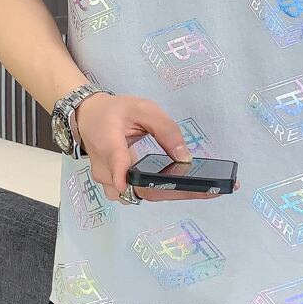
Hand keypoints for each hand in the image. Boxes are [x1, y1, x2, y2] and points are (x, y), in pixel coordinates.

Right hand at [73, 92, 240, 202]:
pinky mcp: (119, 187)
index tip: (133, 184)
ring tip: (208, 189)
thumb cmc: (116, 111)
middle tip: (212, 189)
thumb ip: (165, 129)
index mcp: (108, 143)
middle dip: (177, 192)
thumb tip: (184, 157)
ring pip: (143, 195)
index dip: (122, 174)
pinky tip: (191, 186)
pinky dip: (167, 191)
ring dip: (175, 194)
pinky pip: (143, 192)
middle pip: (139, 189)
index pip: (115, 163)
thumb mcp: (142, 108)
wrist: (89, 118)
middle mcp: (106, 171)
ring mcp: (111, 183)